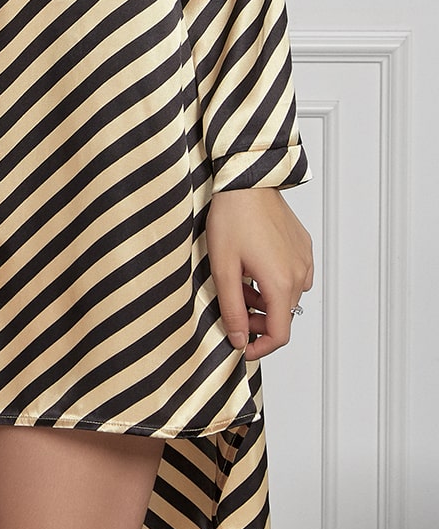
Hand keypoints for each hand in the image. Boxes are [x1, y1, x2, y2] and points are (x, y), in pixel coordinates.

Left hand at [206, 186, 313, 360]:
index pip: (279, 334)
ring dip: (265, 300)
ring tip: (240, 282)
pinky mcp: (303, 246)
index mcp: (281, 283)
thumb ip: (232, 309)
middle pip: (283, 316)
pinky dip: (275, 281)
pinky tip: (254, 265)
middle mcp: (300, 274)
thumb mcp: (223, 268)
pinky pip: (293, 275)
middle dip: (257, 321)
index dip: (259, 347)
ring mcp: (304, 259)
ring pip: (287, 296)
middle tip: (232, 309)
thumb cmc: (232, 218)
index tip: (241, 346)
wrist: (246, 181)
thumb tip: (238, 339)